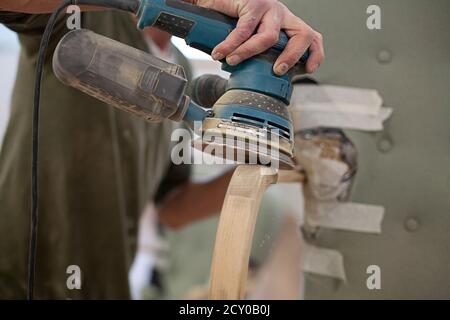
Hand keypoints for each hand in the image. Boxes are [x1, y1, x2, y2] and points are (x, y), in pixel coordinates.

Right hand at [185, 0, 323, 74]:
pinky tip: (219, 53)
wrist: (213, 2)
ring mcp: (268, 7)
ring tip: (232, 61)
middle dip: (292, 57)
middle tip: (277, 71)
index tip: (308, 70)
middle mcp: (281, 15)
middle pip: (303, 36)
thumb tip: (259, 80)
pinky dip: (230, 44)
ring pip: (269, 37)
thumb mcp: (251, 39)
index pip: (311, 38)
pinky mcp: (252, 3)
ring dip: (249, 52)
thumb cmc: (233, 20)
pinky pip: (244, 30)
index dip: (315, 55)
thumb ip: (258, 56)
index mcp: (286, 25)